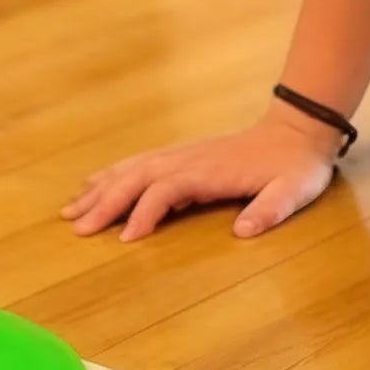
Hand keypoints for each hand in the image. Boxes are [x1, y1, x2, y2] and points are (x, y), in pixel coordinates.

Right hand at [62, 109, 341, 242]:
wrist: (299, 131)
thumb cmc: (296, 167)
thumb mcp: (293, 191)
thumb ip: (270, 210)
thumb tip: (244, 232)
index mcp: (211, 171)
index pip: (167, 190)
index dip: (145, 212)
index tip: (126, 239)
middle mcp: (190, 159)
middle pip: (138, 177)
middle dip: (106, 201)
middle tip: (77, 229)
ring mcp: (184, 154)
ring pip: (133, 168)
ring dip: (101, 187)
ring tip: (71, 209)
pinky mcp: (184, 155)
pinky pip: (141, 163)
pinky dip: (113, 174)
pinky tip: (95, 183)